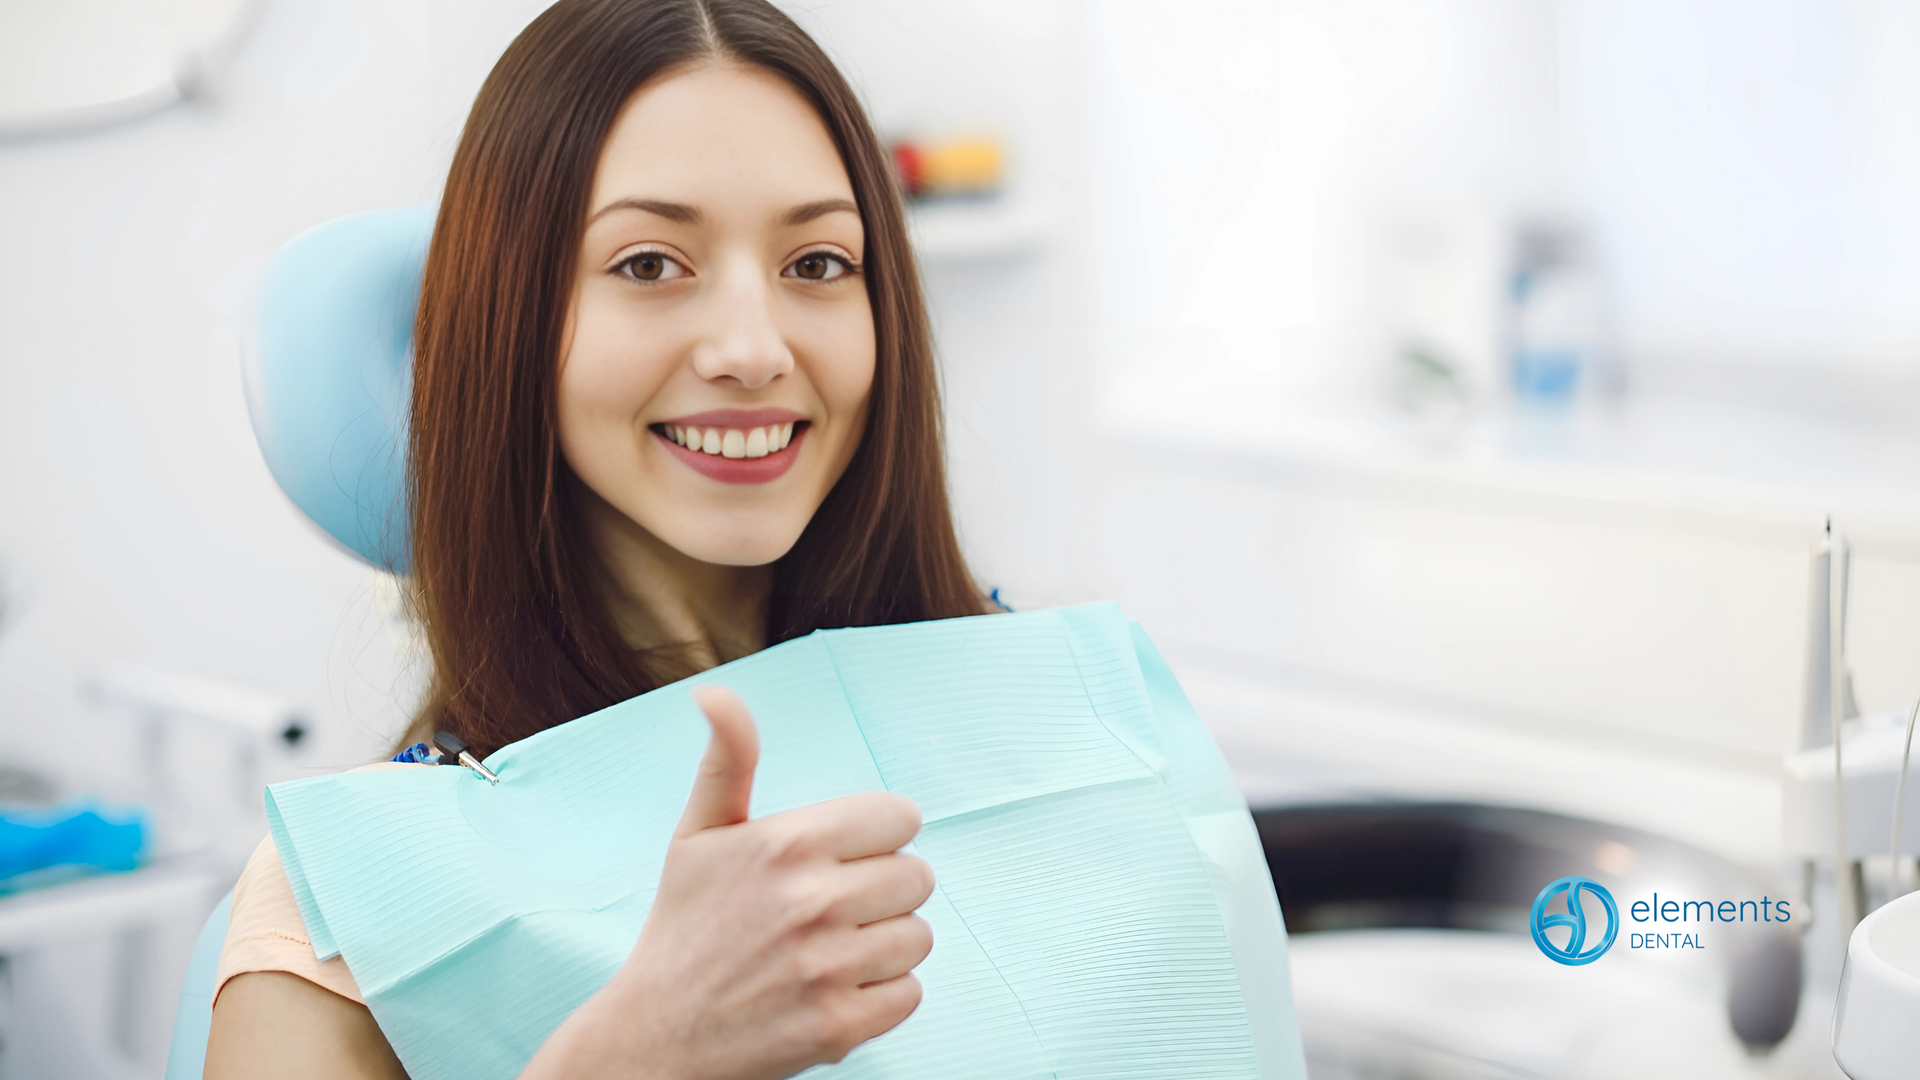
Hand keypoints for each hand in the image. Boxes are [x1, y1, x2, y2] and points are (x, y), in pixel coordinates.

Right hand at [521, 686, 934, 1079]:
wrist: (654, 1039)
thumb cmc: (683, 930)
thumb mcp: (697, 836)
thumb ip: (726, 760)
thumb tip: (713, 691)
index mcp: (786, 843)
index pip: (901, 817)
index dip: (877, 836)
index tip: (845, 857)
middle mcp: (812, 900)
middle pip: (918, 876)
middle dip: (883, 892)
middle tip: (832, 911)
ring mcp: (828, 966)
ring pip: (918, 936)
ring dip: (883, 946)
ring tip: (829, 953)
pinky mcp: (839, 1026)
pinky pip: (910, 993)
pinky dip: (880, 998)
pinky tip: (832, 991)